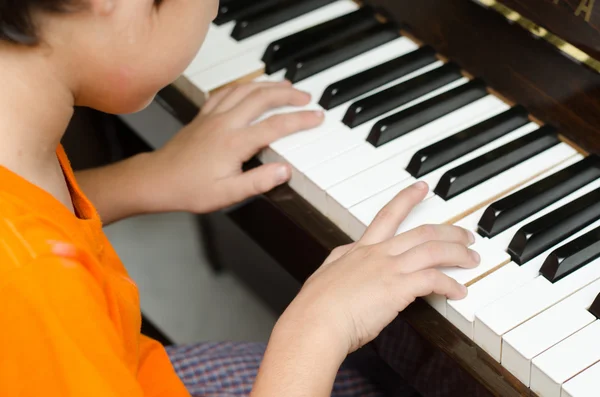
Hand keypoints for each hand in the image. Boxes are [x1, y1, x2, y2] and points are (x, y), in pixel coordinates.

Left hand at [151, 81, 323, 212]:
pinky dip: (243, 85)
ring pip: (245, 89)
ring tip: (286, 86)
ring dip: (268, 85)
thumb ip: (258, 182)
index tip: (316, 117)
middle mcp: (224, 123)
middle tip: (306, 97)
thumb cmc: (189, 189)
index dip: (300, 120)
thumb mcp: (227, 194)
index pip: (275, 126)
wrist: (156, 180)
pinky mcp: (203, 116)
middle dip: (288, 95)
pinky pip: (226, 91)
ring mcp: (212, 116)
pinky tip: (250, 87)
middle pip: (262, 98)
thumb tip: (285, 171)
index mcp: (234, 143)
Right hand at [279, 181, 478, 355]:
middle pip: (421, 231)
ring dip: (457, 253)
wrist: (314, 322)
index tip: (421, 188)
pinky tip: (459, 292)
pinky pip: (433, 279)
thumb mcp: (325, 274)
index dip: (406, 199)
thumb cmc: (315, 307)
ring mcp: (388, 268)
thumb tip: (347, 253)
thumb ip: (341, 260)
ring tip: (471, 259)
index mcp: (358, 249)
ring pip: (432, 249)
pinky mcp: (397, 288)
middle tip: (465, 234)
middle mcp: (376, 253)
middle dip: (449, 230)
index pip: (387, 215)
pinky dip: (450, 284)